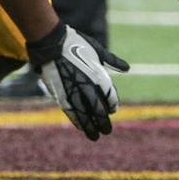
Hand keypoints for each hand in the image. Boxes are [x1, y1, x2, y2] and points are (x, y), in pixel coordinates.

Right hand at [26, 22, 129, 140]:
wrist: (51, 43)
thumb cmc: (76, 43)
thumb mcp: (97, 49)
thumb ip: (112, 61)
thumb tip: (127, 68)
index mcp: (98, 74)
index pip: (109, 95)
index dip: (112, 104)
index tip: (113, 110)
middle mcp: (87, 85)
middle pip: (98, 109)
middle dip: (103, 121)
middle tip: (107, 130)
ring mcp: (73, 91)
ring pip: (84, 114)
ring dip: (90, 127)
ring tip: (95, 136)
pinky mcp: (60, 94)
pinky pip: (70, 111)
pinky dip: (77, 121)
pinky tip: (81, 127)